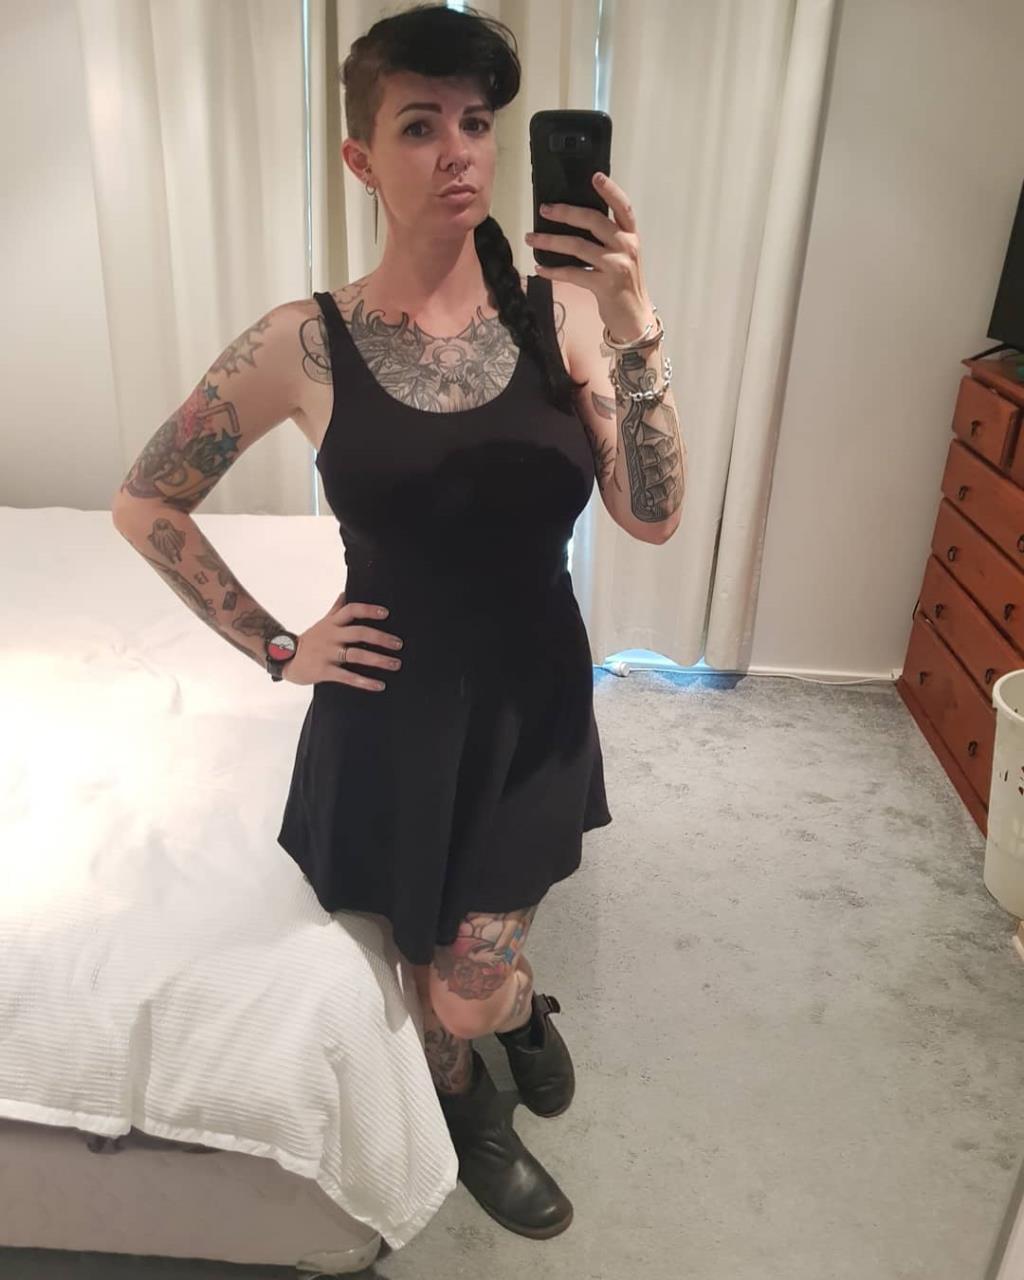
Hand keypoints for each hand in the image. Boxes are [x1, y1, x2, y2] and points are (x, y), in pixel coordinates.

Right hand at [284, 589, 403, 691]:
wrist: (284, 659)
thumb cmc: (310, 641)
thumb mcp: (322, 622)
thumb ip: (336, 609)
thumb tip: (345, 592)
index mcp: (332, 623)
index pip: (351, 610)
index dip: (368, 610)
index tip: (386, 613)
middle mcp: (331, 636)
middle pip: (358, 632)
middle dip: (381, 638)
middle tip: (398, 644)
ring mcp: (327, 653)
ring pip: (356, 655)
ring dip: (378, 660)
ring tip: (395, 664)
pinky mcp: (324, 671)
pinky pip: (347, 677)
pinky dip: (365, 681)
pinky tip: (379, 685)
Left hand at [524, 170, 654, 341]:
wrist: (635, 318)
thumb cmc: (624, 285)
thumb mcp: (624, 256)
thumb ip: (608, 239)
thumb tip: (575, 221)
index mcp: (631, 236)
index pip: (623, 207)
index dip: (610, 190)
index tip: (594, 176)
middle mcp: (626, 247)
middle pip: (593, 220)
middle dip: (565, 212)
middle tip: (545, 209)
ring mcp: (616, 266)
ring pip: (577, 246)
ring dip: (550, 241)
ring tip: (532, 239)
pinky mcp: (604, 285)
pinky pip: (572, 273)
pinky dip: (553, 271)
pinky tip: (540, 268)